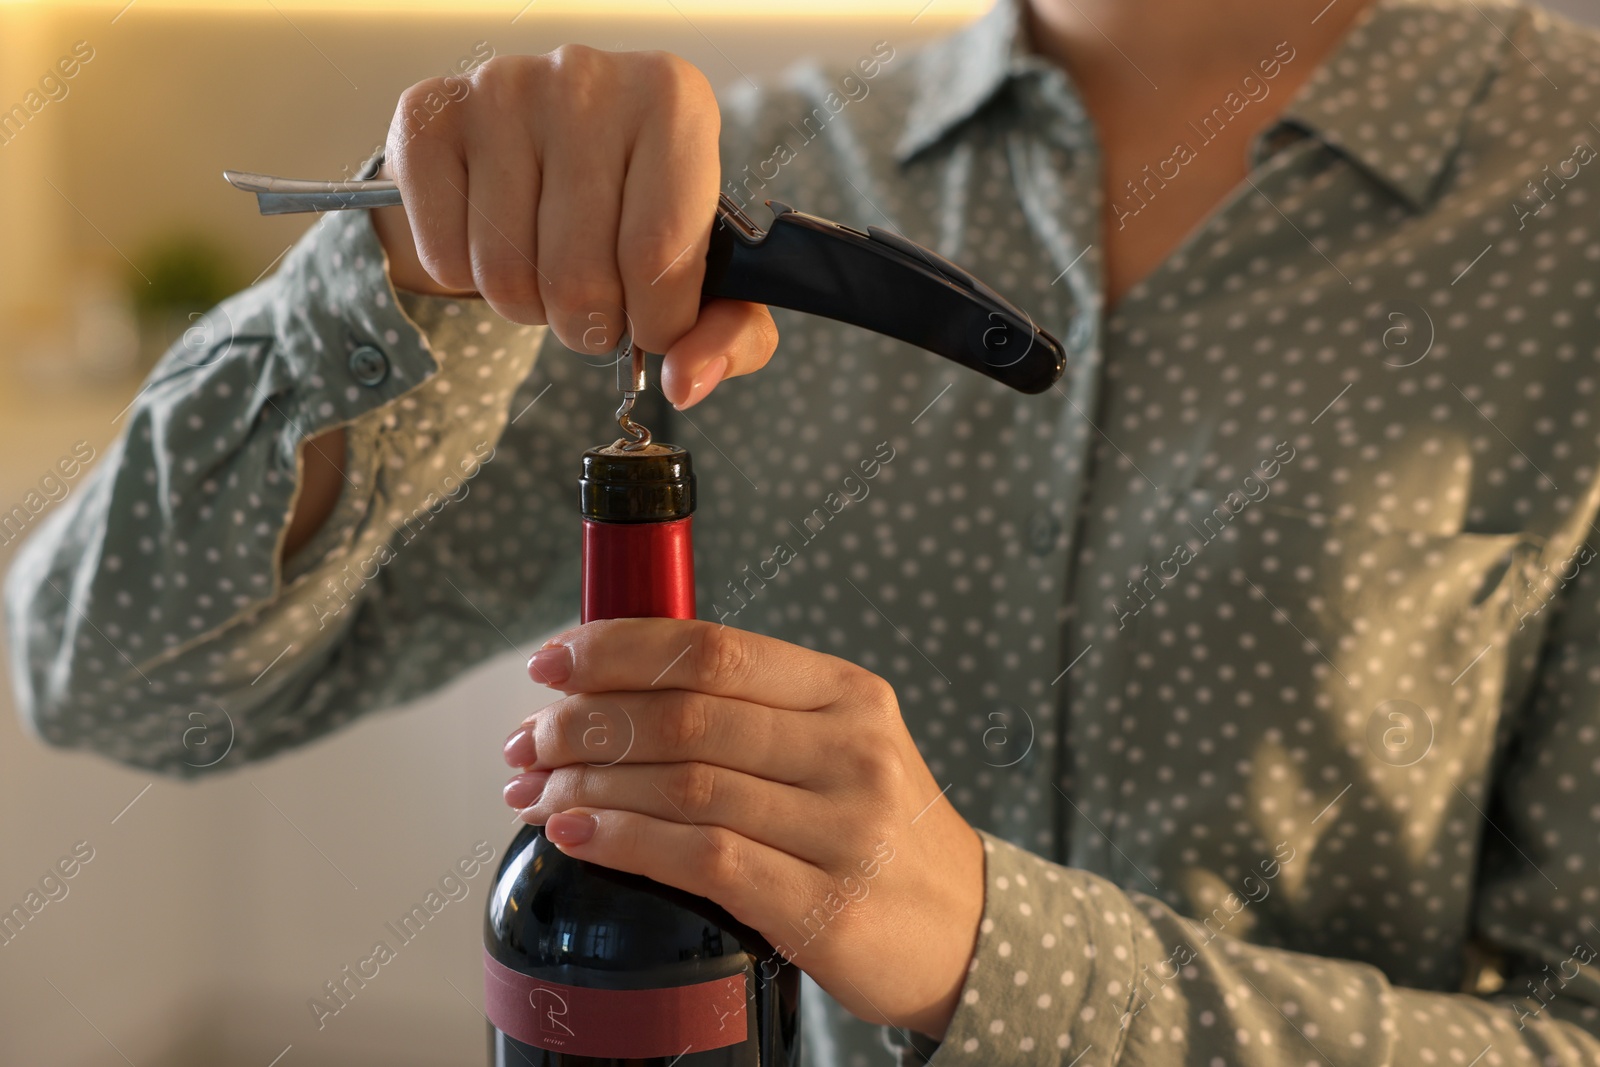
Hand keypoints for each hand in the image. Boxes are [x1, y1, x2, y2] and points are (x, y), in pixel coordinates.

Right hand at [369, 47, 779, 409]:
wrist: (539, 142)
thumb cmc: (637, 205)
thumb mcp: (710, 264)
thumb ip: (730, 332)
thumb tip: (687, 382)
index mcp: (672, 99)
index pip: (656, 254)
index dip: (655, 322)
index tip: (654, 325)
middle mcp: (585, 78)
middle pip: (578, 277)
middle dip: (589, 325)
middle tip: (596, 303)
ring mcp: (500, 89)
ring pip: (505, 275)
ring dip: (528, 306)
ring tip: (546, 267)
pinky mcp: (429, 115)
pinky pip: (444, 257)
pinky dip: (466, 280)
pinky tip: (492, 237)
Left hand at [500, 618, 985, 1038]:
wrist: (965, 929)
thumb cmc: (877, 831)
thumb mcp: (840, 747)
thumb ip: (752, 715)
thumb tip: (615, 693)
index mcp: (846, 694)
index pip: (714, 649)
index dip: (618, 650)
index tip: (552, 663)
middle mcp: (851, 749)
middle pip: (687, 716)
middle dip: (586, 724)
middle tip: (528, 743)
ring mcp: (844, 828)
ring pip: (685, 785)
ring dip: (589, 786)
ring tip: (536, 794)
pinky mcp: (826, 904)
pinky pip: (704, 859)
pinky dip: (625, 842)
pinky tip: (577, 836)